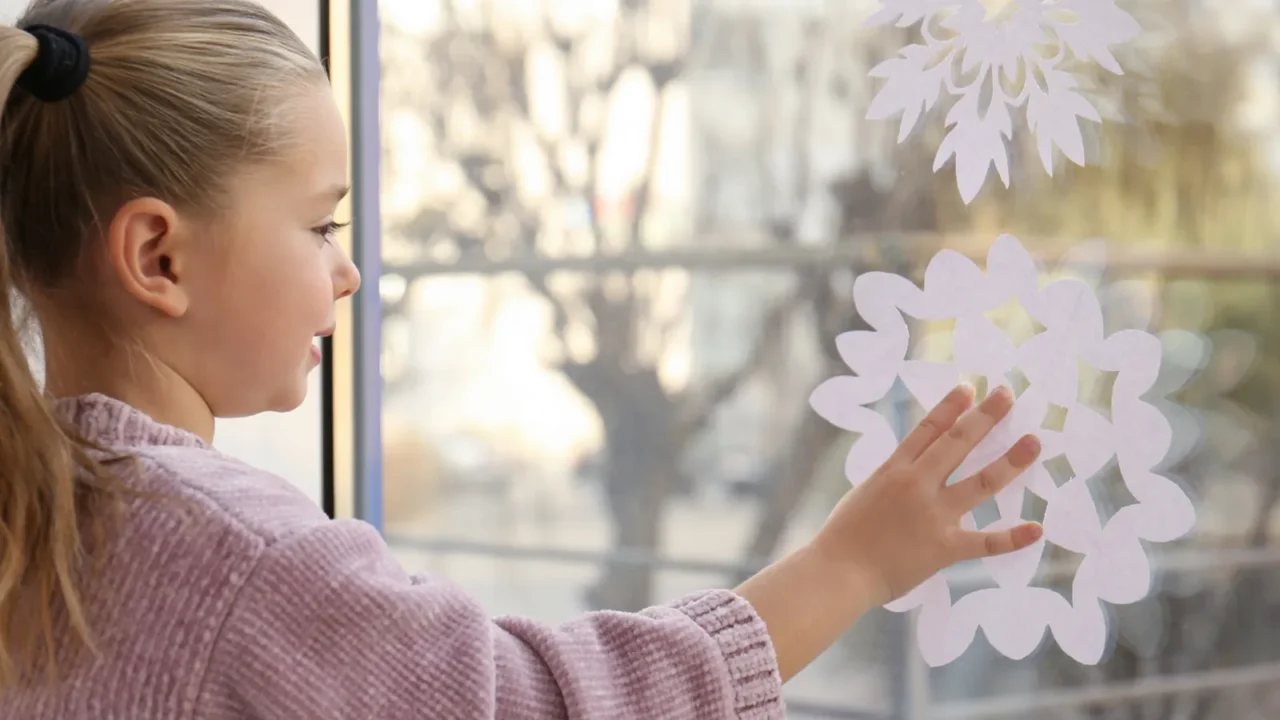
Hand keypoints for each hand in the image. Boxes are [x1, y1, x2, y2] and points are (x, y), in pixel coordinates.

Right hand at [809, 383, 1042, 606]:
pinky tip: (1037, 529)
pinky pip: (985, 542)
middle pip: (958, 441)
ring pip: (981, 481)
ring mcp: (933, 514)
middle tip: (1007, 395)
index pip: (928, 428)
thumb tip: (914, 467)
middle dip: (985, 416)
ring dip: (1010, 460)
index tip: (970, 387)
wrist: (839, 571)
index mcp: (894, 469)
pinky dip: (1012, 537)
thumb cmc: (844, 535)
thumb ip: (893, 478)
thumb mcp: (866, 491)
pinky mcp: (944, 547)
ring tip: (1034, 441)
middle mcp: (917, 484)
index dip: (951, 406)